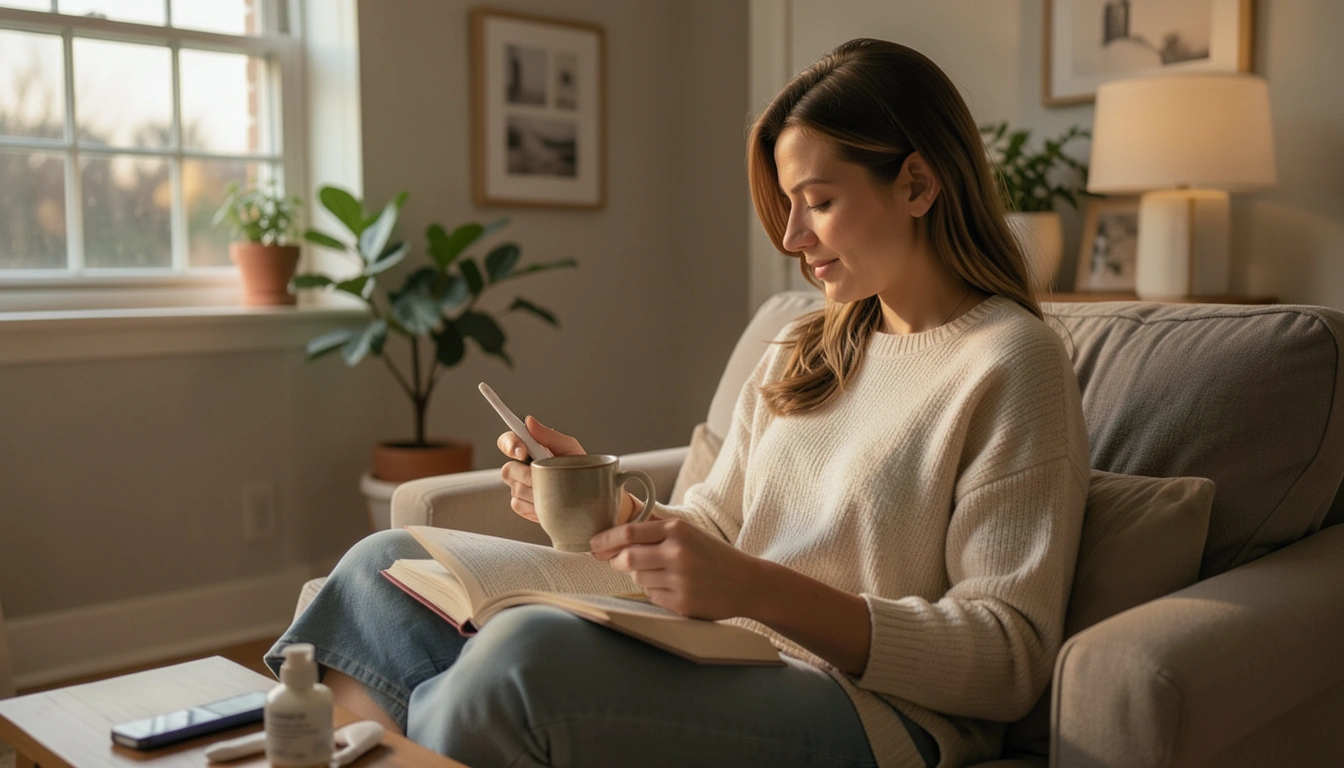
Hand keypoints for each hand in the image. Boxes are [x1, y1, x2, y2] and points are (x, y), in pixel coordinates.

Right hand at [497, 417, 583, 522]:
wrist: (590, 497)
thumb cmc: (581, 469)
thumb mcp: (570, 449)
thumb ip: (549, 435)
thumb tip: (529, 421)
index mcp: (530, 449)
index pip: (508, 441)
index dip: (510, 445)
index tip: (522, 452)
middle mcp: (521, 466)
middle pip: (507, 469)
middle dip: (526, 474)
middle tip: (544, 477)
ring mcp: (520, 486)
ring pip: (515, 488)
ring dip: (536, 490)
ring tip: (554, 490)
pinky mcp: (522, 505)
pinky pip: (519, 505)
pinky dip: (534, 505)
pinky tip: (548, 502)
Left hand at [590, 519, 762, 620]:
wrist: (747, 582)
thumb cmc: (713, 555)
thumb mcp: (688, 533)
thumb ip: (655, 531)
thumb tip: (614, 535)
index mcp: (678, 529)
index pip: (628, 532)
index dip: (605, 539)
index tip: (594, 544)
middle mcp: (677, 552)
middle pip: (627, 557)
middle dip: (615, 561)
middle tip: (615, 561)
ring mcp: (679, 579)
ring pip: (638, 578)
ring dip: (641, 576)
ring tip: (663, 574)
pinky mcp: (681, 603)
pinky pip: (651, 596)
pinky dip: (655, 592)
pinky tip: (674, 588)